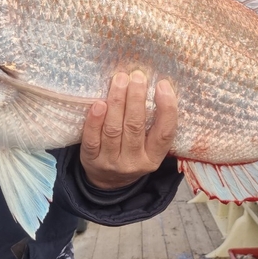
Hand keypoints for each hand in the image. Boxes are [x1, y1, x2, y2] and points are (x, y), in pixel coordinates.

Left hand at [80, 71, 177, 189]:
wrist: (108, 182)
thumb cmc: (133, 154)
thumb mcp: (150, 148)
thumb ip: (155, 124)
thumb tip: (158, 85)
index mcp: (154, 157)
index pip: (165, 133)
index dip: (166, 108)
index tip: (162, 85)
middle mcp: (134, 162)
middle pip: (135, 127)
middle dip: (136, 98)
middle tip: (136, 76)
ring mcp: (111, 162)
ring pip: (113, 130)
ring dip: (116, 102)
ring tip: (119, 80)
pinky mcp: (91, 160)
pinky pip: (91, 139)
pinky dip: (94, 121)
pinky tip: (99, 103)